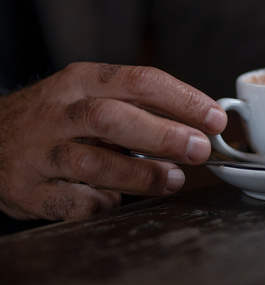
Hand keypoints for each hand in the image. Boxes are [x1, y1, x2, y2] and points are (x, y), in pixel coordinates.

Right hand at [0, 63, 226, 220]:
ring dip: (142, 174)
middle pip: (112, 118)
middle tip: (200, 150)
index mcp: (81, 81)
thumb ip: (141, 107)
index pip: (139, 80)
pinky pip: (74, 202)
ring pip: (93, 163)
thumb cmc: (59, 119)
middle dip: (163, 135)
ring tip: (174, 179)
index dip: (183, 100)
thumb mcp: (92, 96)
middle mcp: (57, 112)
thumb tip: (202, 124)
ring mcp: (39, 153)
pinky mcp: (28, 190)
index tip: (215, 119)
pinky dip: (103, 203)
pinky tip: (118, 199)